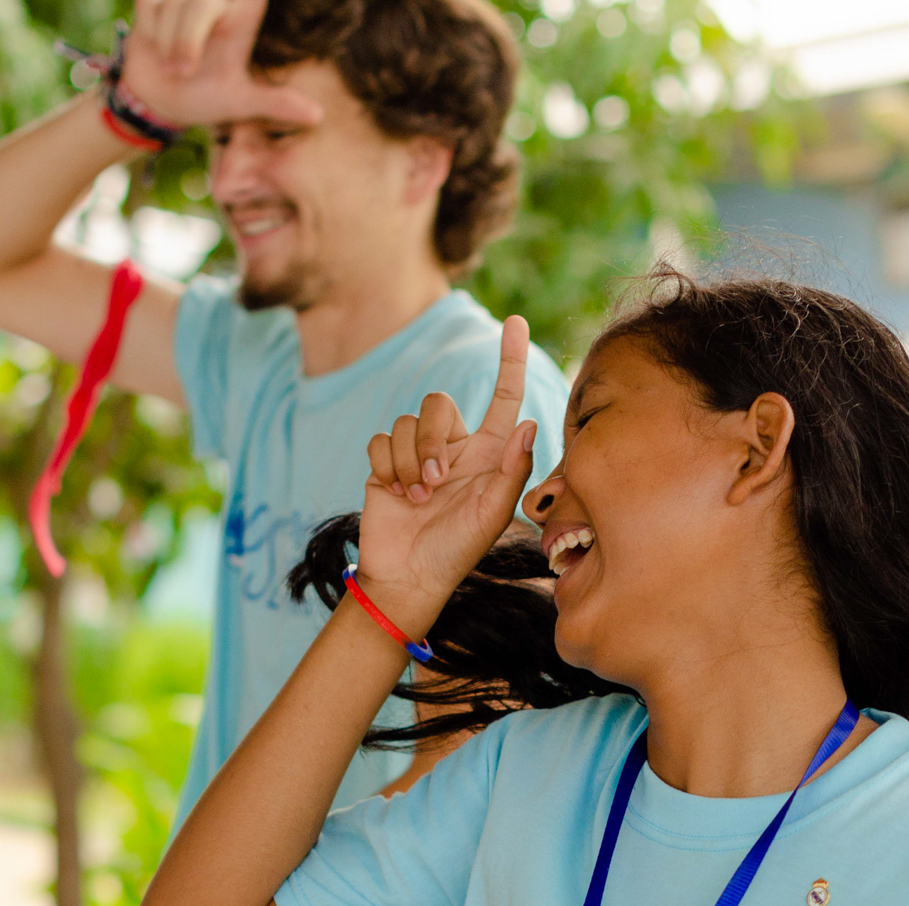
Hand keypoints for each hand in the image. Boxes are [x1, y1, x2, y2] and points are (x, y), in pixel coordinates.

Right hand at [121, 0, 321, 128]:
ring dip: (165, 37)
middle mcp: (219, 0)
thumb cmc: (202, 98)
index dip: (211, 25)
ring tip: (171, 61)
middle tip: (182, 70)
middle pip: (201, 3)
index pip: (251, 0)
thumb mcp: (240, 102)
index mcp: (244, 14)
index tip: (209, 57)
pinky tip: (153, 39)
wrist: (155, 95)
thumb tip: (318, 117)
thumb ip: (275, 103)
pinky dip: (148, 24)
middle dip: (186, 37)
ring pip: (173, 2)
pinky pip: (149, 0)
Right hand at [355, 315, 537, 636]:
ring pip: (407, 421)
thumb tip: (527, 422)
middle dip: (431, 440)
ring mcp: (417, 455)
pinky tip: (394, 494)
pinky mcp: (385, 464)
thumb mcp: (491, 516)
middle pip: (438, 403)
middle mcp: (454, 448)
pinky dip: (387, 467)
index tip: (514, 322)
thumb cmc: (455, 552)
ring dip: (409, 462)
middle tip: (434, 484)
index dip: (509, 360)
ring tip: (416, 498)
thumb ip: (511, 471)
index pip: (503, 397)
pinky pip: (381, 439)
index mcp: (488, 455)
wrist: (408, 578)